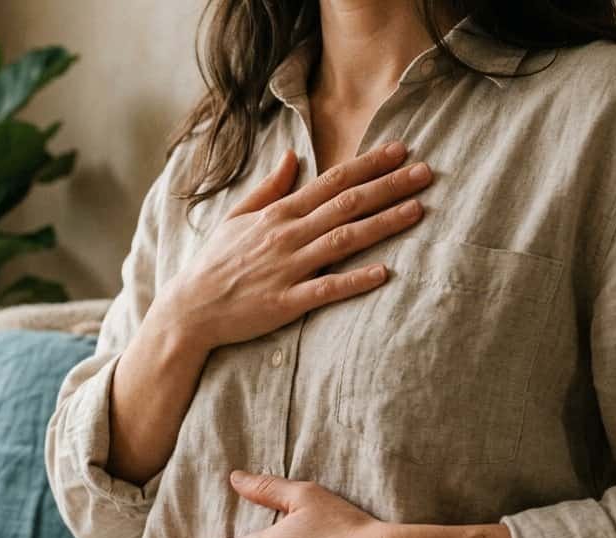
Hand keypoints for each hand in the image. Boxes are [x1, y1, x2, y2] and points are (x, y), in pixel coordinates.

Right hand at [148, 141, 431, 353]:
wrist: (189, 309)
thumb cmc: (214, 264)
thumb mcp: (236, 218)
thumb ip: (269, 188)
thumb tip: (292, 155)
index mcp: (278, 214)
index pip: (331, 181)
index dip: (368, 164)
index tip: (400, 149)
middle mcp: (286, 236)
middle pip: (346, 204)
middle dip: (388, 186)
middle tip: (426, 172)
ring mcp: (287, 269)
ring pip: (343, 240)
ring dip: (382, 224)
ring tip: (418, 210)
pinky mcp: (285, 303)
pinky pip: (326, 289)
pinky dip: (354, 281)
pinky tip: (384, 273)